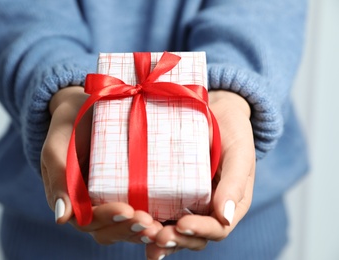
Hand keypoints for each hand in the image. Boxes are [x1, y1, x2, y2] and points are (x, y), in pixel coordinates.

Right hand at [40, 86, 161, 243]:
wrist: (85, 108)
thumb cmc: (70, 125)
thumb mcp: (57, 146)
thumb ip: (58, 176)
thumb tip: (62, 219)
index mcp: (71, 199)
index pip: (88, 220)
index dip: (107, 219)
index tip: (126, 210)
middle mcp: (91, 205)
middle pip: (108, 230)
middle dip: (128, 229)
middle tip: (149, 222)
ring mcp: (110, 199)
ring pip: (124, 227)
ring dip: (141, 232)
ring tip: (160, 227)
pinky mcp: (128, 190)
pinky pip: (139, 212)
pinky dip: (152, 221)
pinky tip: (169, 220)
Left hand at [145, 90, 255, 258]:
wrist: (216, 112)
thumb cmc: (233, 132)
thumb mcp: (239, 155)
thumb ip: (235, 184)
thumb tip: (225, 218)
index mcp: (229, 205)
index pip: (217, 229)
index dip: (200, 231)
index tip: (183, 225)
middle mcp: (208, 209)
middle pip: (193, 236)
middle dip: (176, 240)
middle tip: (157, 236)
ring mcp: (188, 201)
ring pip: (175, 228)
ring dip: (160, 237)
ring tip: (143, 235)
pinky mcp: (170, 190)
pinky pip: (161, 210)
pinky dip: (150, 221)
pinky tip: (135, 223)